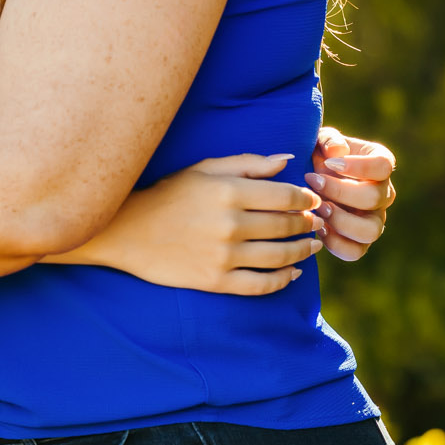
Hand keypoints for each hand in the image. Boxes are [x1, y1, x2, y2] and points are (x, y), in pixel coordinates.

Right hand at [57, 153, 323, 293]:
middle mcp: (230, 224)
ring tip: (312, 246)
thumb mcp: (205, 169)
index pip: (285, 196)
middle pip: (286, 225)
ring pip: (280, 256)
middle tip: (316, 223)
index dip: (306, 199)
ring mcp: (224, 256)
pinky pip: (261, 284)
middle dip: (308, 223)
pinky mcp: (216, 281)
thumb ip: (248, 163)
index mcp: (229, 192)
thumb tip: (288, 160)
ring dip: (303, 251)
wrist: (128, 231)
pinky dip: (283, 280)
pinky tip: (293, 273)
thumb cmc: (169, 194)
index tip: (312, 200)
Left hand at [309, 126, 396, 261]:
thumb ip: (329, 140)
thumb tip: (338, 151)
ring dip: (341, 221)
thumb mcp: (321, 140)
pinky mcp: (360, 242)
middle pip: (374, 198)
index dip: (358, 166)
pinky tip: (317, 227)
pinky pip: (355, 251)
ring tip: (318, 209)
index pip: (383, 165)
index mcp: (380, 164)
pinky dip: (335, 243)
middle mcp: (384, 193)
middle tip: (313, 183)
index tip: (329, 162)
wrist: (309, 180)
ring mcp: (374, 219)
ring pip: (371, 230)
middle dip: (340, 192)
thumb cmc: (318, 156)